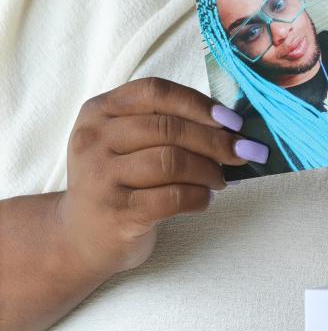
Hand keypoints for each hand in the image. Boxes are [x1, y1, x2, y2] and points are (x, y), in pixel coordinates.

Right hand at [60, 77, 266, 277]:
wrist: (81, 238)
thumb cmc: (119, 182)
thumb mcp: (126, 142)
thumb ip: (165, 124)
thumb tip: (230, 123)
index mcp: (98, 111)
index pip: (156, 92)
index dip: (199, 103)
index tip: (232, 120)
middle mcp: (93, 140)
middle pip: (169, 128)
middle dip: (216, 140)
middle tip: (243, 151)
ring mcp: (101, 177)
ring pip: (173, 161)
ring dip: (209, 170)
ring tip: (220, 179)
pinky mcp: (117, 213)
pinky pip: (173, 197)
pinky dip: (199, 197)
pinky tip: (205, 199)